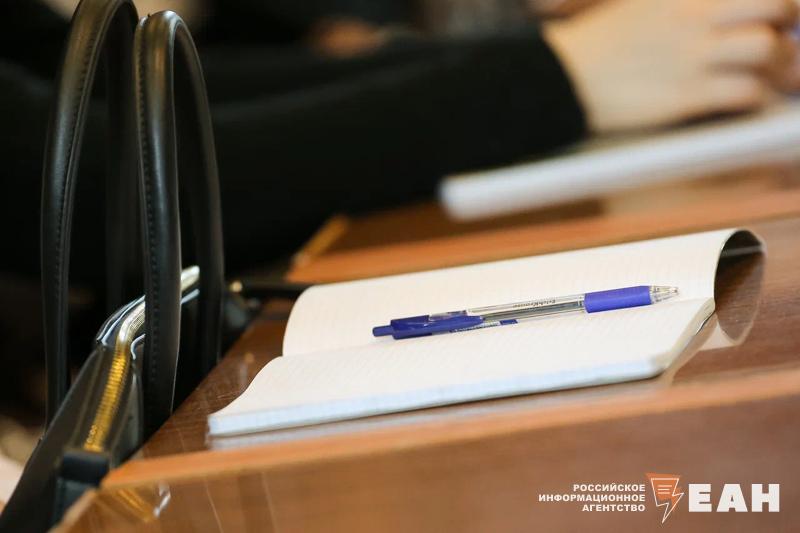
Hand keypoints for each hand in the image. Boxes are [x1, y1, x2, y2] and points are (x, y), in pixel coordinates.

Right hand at [543, 0, 799, 131]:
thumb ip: (682, 4)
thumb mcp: (642, 4)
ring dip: (777, 65)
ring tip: (769, 76)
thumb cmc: (599, 44)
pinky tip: (746, 100)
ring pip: (767, 49)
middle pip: (776, 7)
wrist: (561, 78)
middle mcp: (695, 16)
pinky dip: (756, 98)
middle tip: (783, 40)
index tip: (781, 15)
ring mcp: (692, 55)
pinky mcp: (686, 95)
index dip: (779, 3)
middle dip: (788, 25)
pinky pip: (746, 92)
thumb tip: (720, 13)